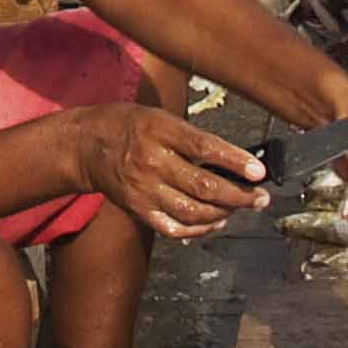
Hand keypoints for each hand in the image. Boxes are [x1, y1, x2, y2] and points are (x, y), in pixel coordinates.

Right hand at [64, 97, 272, 240]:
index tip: (259, 172)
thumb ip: (192, 138)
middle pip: (203, 186)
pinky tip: (214, 223)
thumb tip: (233, 161)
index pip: (205, 148)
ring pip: (192, 211)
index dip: (236, 162)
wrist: (86, 145)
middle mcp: (151, 161)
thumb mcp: (160, 117)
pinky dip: (198, 230)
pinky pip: (173, 228)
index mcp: (160, 130)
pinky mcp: (138, 208)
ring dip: (223, 214)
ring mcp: (143, 188)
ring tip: (239, 209)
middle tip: (260, 198)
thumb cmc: (129, 126)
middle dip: (239, 196)